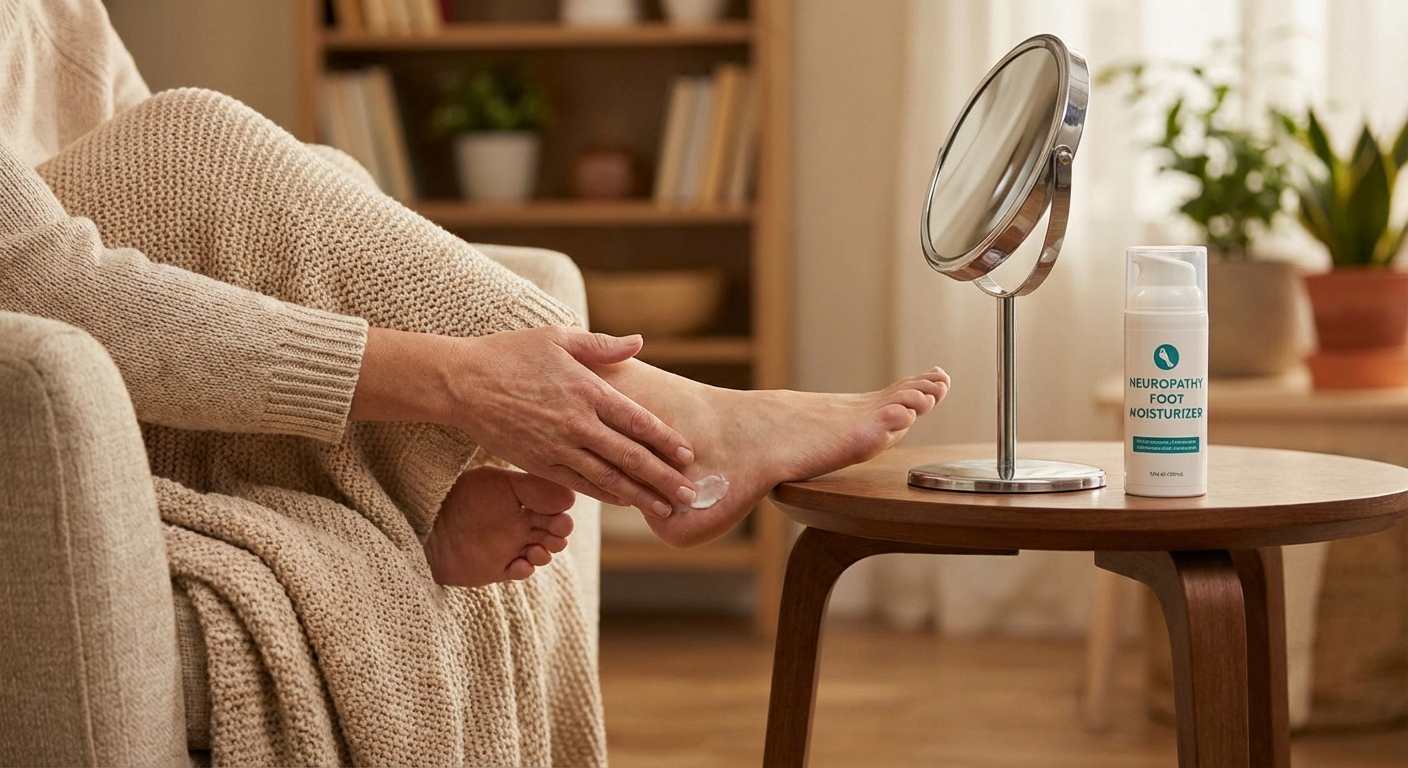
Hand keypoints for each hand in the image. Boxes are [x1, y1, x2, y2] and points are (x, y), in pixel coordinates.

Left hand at [423, 465, 575, 586]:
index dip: (561, 510)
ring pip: (542, 552)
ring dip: (547, 552)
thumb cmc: (460, 496)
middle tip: (557, 532)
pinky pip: (520, 571)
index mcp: (520, 499)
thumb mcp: (497, 482)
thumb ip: (532, 486)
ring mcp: (508, 546)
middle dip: (559, 533)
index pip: (553, 505)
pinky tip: (520, 564)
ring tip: (538, 550)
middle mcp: (517, 523)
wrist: (425, 524)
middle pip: (553, 530)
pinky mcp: (497, 568)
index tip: (561, 512)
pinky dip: (526, 569)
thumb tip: (569, 494)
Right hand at [446, 327, 696, 515]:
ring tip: (665, 509)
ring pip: (607, 479)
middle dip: (662, 478)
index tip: (688, 455)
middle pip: (628, 457)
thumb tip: (639, 342)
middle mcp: (576, 424)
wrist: (462, 384)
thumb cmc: (510, 354)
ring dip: (639, 496)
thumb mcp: (557, 338)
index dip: (665, 440)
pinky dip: (605, 495)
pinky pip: (580, 485)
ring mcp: (557, 448)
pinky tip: (625, 502)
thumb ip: (601, 344)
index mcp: (586, 390)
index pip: (636, 421)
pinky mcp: (539, 464)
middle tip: (689, 495)